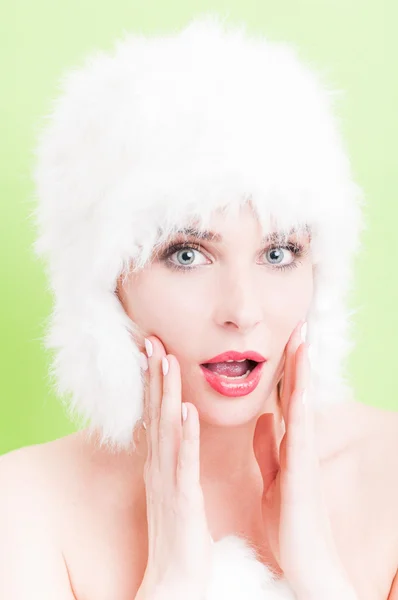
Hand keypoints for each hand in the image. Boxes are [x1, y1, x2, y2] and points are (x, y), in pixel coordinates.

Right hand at [136, 335, 212, 599]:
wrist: (176, 579)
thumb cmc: (180, 533)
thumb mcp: (175, 487)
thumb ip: (176, 457)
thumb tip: (177, 431)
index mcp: (162, 463)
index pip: (156, 414)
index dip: (155, 381)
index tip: (156, 349)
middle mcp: (159, 466)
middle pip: (155, 412)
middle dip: (155, 375)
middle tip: (152, 339)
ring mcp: (168, 481)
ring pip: (166, 429)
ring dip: (165, 393)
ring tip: (167, 360)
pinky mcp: (181, 498)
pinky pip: (183, 461)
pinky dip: (184, 434)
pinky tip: (186, 410)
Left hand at [253, 320, 354, 597]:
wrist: (305, 563)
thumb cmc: (290, 520)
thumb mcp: (275, 474)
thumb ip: (270, 446)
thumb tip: (266, 417)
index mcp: (288, 444)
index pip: (286, 397)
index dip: (286, 367)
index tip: (285, 338)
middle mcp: (299, 444)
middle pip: (297, 392)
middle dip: (298, 358)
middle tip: (299, 324)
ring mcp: (303, 457)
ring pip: (302, 404)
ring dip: (302, 372)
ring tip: (302, 339)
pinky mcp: (302, 473)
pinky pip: (298, 435)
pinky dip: (297, 409)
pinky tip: (295, 388)